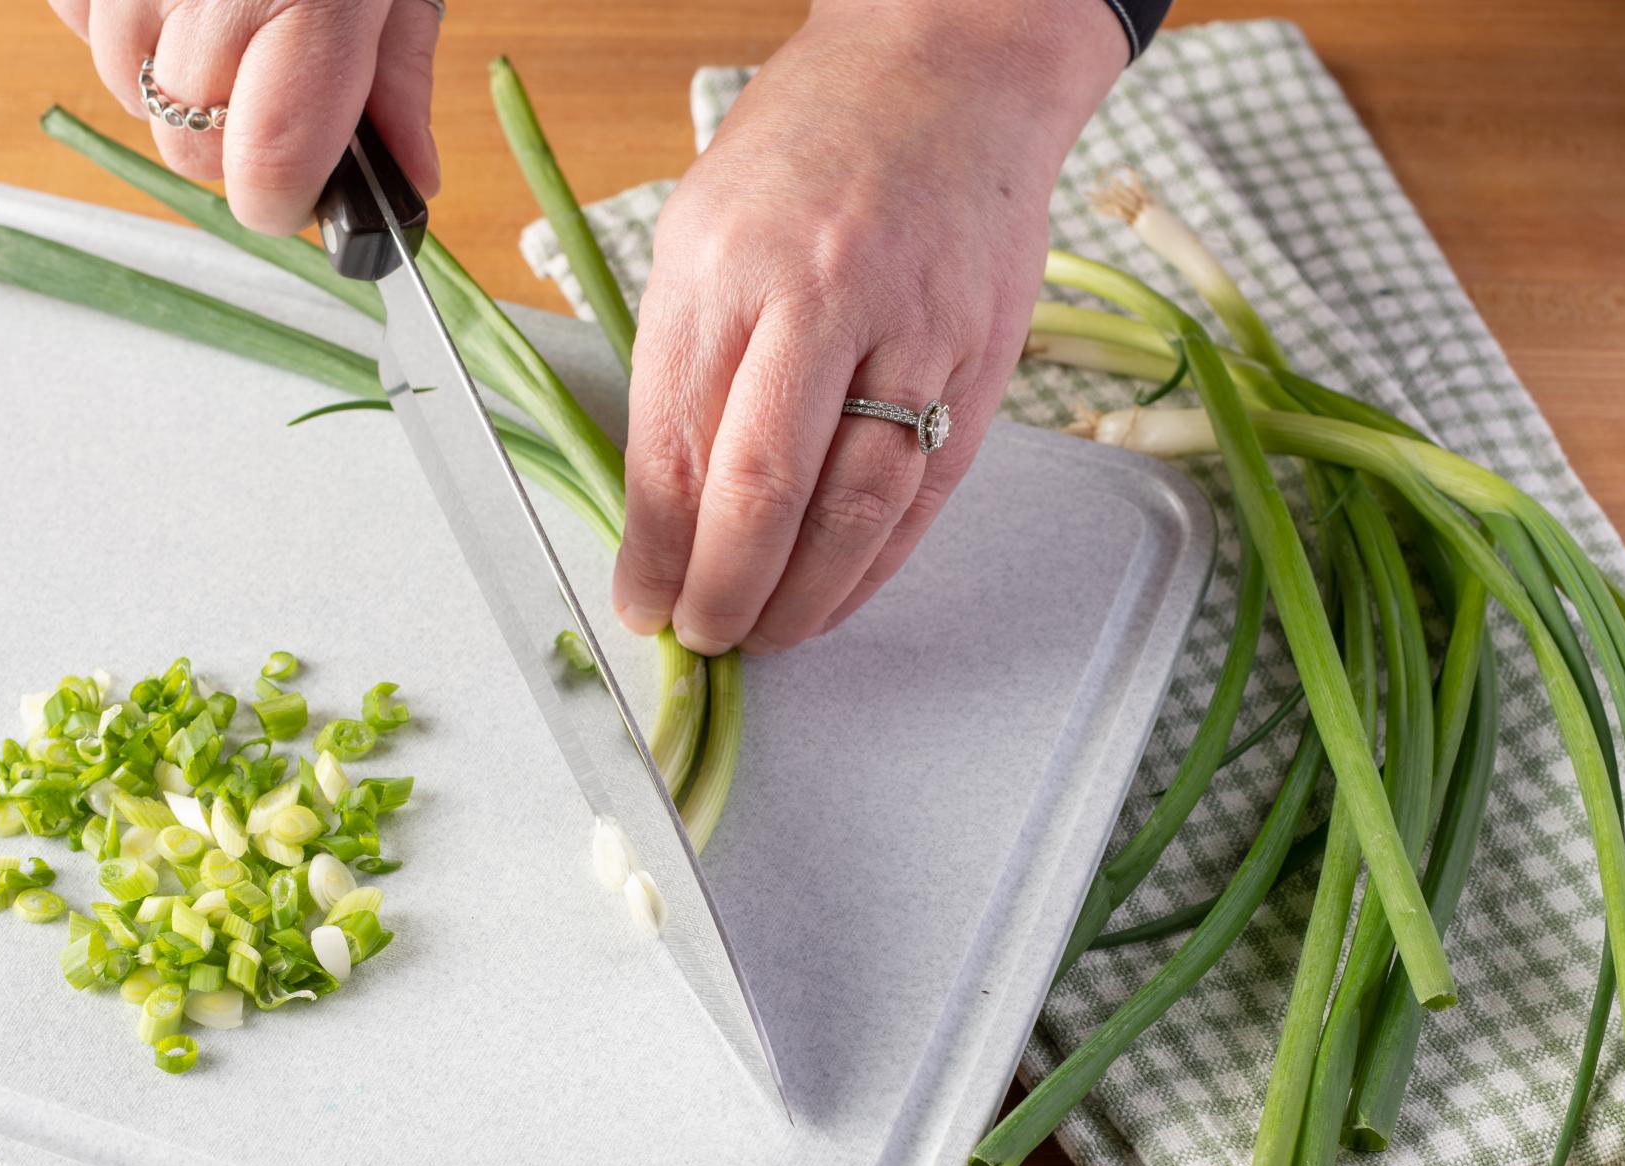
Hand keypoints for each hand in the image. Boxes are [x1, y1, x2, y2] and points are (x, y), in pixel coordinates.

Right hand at [46, 0, 441, 233]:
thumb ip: (396, 81)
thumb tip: (407, 183)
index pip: (273, 161)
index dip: (287, 202)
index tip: (303, 200)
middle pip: (194, 150)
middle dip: (237, 148)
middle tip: (277, 92)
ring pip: (132, 96)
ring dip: (178, 87)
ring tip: (227, 22)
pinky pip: (84, 28)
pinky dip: (128, 28)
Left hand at [612, 0, 1125, 654]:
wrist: (953, 68)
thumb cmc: (810, 142)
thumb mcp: (701, 228)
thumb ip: (680, 361)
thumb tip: (661, 503)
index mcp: (726, 264)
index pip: (677, 445)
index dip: (656, 550)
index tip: (642, 603)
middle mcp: (821, 297)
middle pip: (763, 493)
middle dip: (724, 593)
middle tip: (704, 637)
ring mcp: (915, 330)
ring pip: (854, 509)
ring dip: (805, 598)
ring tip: (767, 635)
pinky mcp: (982, 360)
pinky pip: (926, 492)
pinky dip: (878, 564)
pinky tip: (841, 595)